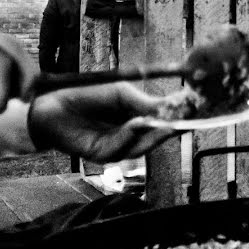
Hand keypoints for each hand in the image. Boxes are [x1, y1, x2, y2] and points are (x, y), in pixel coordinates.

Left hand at [28, 82, 179, 162]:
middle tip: (184, 120)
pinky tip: (136, 124)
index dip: (179, 116)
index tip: (195, 109)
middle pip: (157, 137)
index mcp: (138, 118)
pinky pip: (122, 149)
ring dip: (153, 134)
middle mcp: (131, 135)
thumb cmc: (86, 94)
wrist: (52, 105)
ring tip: (162, 121)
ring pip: (142, 146)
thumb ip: (144, 102)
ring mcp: (118, 147)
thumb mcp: (121, 93)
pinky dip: (130, 136)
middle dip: (171, 128)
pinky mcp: (103, 155)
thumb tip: (170, 107)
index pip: (163, 119)